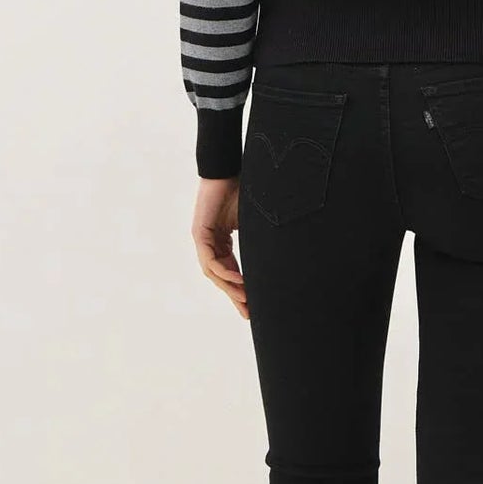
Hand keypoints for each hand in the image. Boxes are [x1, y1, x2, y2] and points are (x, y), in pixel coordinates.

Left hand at [191, 176, 247, 318]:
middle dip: (235, 295)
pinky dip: (223, 271)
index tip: (253, 305)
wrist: (228, 170)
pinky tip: (238, 280)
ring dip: (229, 287)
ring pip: (213, 272)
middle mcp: (210, 242)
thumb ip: (259, 238)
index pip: (231, 270)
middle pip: (220, 276)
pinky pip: (210, 259)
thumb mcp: (252, 222)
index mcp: (221, 240)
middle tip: (248, 313)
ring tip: (245, 300)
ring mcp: (203, 239)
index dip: (241, 288)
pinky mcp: (199, 233)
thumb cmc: (242, 190)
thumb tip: (283, 251)